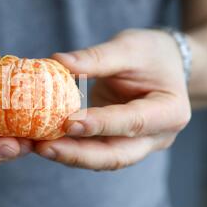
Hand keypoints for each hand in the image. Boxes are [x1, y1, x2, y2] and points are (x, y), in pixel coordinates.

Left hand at [35, 29, 190, 169]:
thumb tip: (58, 62)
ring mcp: (139, 145)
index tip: (68, 122)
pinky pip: (95, 152)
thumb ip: (97, 57)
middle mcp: (157, 136)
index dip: (101, 124)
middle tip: (43, 147)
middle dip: (78, 154)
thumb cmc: (151, 53)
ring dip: (69, 156)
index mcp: (170, 111)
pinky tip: (46, 142)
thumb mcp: (130, 47)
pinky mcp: (119, 143)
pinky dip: (71, 149)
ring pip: (103, 159)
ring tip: (37, 146)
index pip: (133, 122)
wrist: (165, 66)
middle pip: (116, 155)